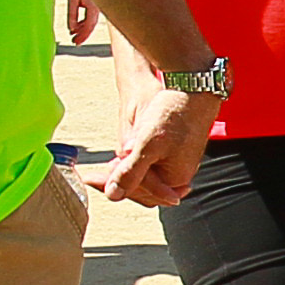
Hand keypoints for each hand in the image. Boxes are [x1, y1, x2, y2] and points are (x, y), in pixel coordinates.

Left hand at [63, 0, 101, 47]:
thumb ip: (72, 14)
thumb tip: (72, 28)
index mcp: (94, 7)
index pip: (89, 26)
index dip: (82, 36)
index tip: (75, 42)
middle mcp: (98, 7)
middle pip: (91, 25)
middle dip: (82, 34)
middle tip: (74, 42)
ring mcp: (97, 4)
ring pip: (91, 21)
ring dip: (82, 28)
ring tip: (73, 34)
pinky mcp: (95, 1)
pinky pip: (90, 15)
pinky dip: (84, 21)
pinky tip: (76, 25)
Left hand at [88, 79, 216, 208]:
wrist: (194, 89)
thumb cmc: (174, 114)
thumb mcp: (147, 145)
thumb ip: (130, 172)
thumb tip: (113, 195)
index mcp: (174, 180)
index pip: (137, 192)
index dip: (113, 185)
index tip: (90, 178)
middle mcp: (177, 177)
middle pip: (141, 189)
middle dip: (118, 181)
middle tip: (93, 175)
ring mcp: (176, 166)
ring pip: (144, 177)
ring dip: (124, 172)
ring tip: (108, 164)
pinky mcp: (173, 154)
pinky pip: (150, 166)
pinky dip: (134, 162)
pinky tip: (124, 154)